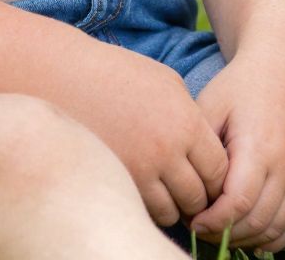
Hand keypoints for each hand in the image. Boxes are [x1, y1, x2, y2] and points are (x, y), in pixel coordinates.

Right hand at [53, 47, 229, 227]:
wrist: (66, 78)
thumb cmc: (117, 74)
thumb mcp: (166, 82)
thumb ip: (190, 115)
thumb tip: (203, 145)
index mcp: (186, 122)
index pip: (218, 169)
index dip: (216, 178)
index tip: (208, 178)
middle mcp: (167, 150)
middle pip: (198, 195)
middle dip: (198, 199)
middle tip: (189, 193)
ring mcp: (139, 170)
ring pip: (171, 211)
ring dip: (173, 208)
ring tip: (165, 195)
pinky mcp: (115, 182)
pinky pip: (142, 211)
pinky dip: (147, 210)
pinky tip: (142, 193)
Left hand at [189, 55, 284, 253]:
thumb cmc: (240, 86)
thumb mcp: (210, 106)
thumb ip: (201, 150)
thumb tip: (189, 191)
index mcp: (258, 147)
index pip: (236, 204)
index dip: (212, 222)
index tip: (192, 220)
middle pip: (255, 222)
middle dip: (223, 234)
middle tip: (201, 229)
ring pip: (275, 228)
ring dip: (246, 239)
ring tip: (221, 231)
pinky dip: (273, 237)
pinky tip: (250, 236)